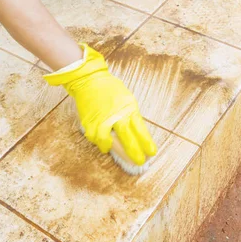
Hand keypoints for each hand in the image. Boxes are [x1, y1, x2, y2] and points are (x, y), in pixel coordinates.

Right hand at [44, 44, 156, 164]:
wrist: (89, 80)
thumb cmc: (111, 90)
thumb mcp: (127, 99)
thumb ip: (131, 116)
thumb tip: (138, 134)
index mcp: (128, 108)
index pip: (140, 128)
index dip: (146, 142)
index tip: (152, 152)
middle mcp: (115, 114)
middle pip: (127, 138)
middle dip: (134, 152)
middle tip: (139, 161)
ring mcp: (101, 119)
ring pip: (108, 141)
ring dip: (112, 148)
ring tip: (115, 151)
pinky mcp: (89, 122)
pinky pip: (94, 138)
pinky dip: (99, 142)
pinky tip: (102, 143)